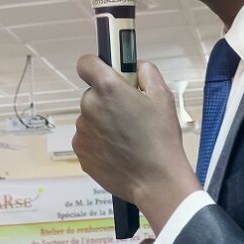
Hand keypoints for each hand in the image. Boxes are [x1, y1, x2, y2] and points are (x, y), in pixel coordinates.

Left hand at [73, 55, 200, 232]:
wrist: (156, 180)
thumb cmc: (161, 136)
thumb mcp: (163, 96)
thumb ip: (146, 72)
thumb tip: (133, 66)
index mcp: (107, 88)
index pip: (85, 63)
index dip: (96, 66)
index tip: (108, 75)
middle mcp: (88, 106)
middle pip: (92, 94)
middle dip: (107, 100)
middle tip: (130, 115)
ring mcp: (81, 131)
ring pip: (90, 118)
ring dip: (103, 122)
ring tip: (126, 138)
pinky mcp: (80, 152)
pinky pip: (88, 139)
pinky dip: (99, 142)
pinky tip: (118, 152)